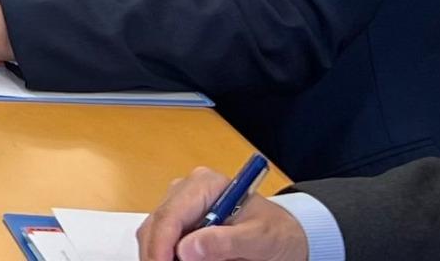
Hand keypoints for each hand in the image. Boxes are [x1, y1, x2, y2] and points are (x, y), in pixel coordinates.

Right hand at [138, 170, 308, 260]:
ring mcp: (181, 208)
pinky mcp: (181, 224)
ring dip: (163, 256)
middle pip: (156, 227)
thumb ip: (226, 242)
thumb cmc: (277, 233)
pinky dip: (170, 256)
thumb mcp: (261, 239)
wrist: (285, 236)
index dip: (160, 245)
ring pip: (154, 236)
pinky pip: (164, 244)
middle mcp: (186, 192)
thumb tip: (186, 249)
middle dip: (158, 254)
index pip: (169, 215)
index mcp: (204, 185)